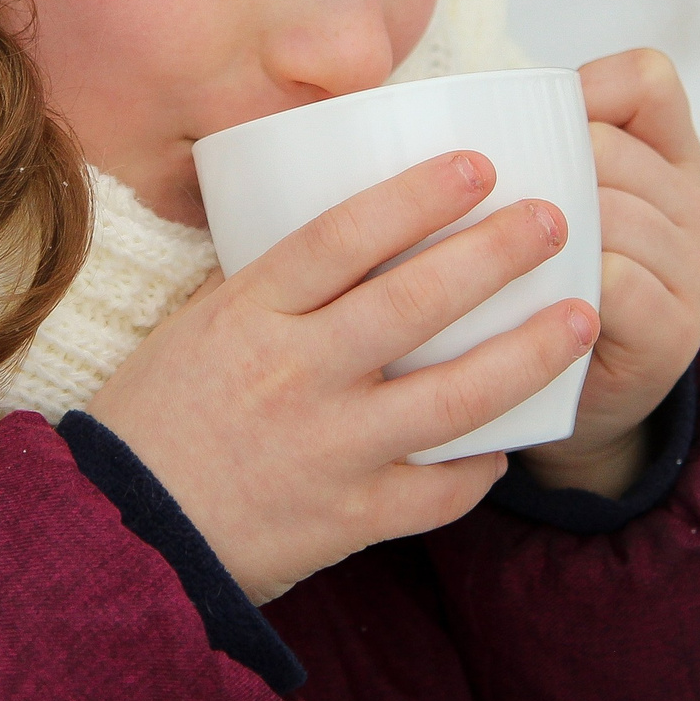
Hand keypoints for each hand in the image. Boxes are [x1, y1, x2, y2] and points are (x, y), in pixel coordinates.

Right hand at [85, 150, 598, 602]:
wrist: (120, 535)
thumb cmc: (154, 418)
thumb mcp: (198, 325)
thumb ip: (272, 286)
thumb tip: (352, 231)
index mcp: (250, 313)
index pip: (342, 236)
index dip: (416, 197)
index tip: (476, 165)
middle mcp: (296, 374)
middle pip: (414, 303)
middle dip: (494, 256)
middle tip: (553, 219)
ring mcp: (329, 449)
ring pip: (452, 397)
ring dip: (525, 355)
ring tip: (579, 317)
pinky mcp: (349, 519)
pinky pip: (438, 491)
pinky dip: (482, 466)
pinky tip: (512, 440)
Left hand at [516, 48, 699, 498]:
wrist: (566, 398)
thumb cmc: (534, 280)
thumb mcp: (543, 200)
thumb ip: (522, 149)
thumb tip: (417, 103)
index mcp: (669, 158)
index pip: (647, 82)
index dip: (587, 89)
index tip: (530, 127)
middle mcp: (695, 208)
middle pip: (614, 150)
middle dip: (544, 170)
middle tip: (481, 205)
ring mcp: (695, 273)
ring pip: (614, 214)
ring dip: (546, 230)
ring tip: (494, 253)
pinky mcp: (675, 335)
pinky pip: (619, 282)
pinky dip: (568, 285)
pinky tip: (530, 303)